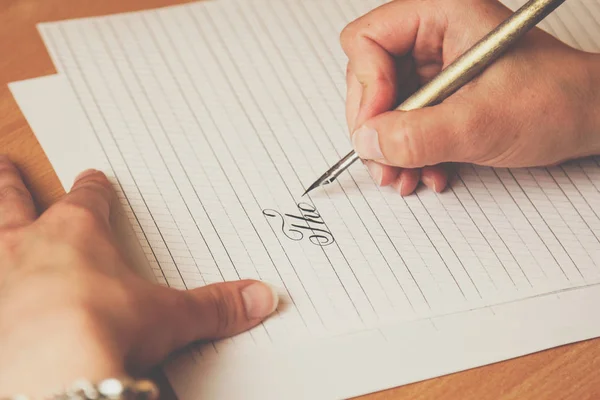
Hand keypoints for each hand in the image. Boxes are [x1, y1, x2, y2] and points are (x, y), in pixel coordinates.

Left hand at [0, 157, 277, 396]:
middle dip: (11, 183)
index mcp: (77, 234)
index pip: (87, 199)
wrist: (50, 370)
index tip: (92, 177)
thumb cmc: (100, 326)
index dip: (91, 188)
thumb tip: (259, 297)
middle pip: (15, 200)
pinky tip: (0, 302)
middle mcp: (29, 247)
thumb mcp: (168, 316)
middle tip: (5, 162)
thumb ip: (214, 306)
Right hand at [341, 0, 599, 195]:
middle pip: (368, 77)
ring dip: (389, 148)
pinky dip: (408, 153)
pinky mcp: (438, 96)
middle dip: (374, 127)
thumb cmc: (555, 101)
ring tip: (405, 175)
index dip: (365, 86)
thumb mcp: (481, 122)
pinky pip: (403, 123)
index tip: (377, 128)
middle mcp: (432, 38)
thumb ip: (418, 134)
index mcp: (441, 16)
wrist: (586, 122)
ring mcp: (433, 69)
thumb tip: (368, 142)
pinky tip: (427, 171)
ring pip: (382, 107)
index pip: (368, 40)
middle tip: (383, 161)